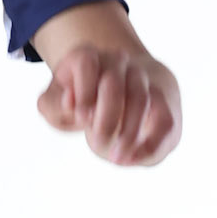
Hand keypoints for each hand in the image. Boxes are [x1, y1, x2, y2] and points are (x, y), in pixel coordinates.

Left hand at [37, 45, 181, 165]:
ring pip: (141, 100)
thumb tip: (69, 102)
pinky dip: (150, 143)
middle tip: (96, 142)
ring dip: (128, 132)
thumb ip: (52, 104)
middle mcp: (117, 61)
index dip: (84, 91)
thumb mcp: (56, 104)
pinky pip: (164, 121)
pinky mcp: (163, 101)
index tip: (81, 118)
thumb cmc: (80, 103)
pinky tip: (132, 159)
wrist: (117, 94)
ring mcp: (141, 79)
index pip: (86, 62)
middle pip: (114, 82)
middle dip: (106, 116)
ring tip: (114, 158)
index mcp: (87, 58)